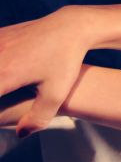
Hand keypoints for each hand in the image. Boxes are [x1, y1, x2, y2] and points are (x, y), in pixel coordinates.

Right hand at [0, 7, 88, 136]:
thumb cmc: (66, 61)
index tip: (4, 111)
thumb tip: (21, 135)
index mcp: (4, 75)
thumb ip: (38, 118)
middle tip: (9, 93)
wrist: (71, 27)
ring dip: (0, 80)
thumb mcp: (56, 94)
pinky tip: (7, 71)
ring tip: (9, 86)